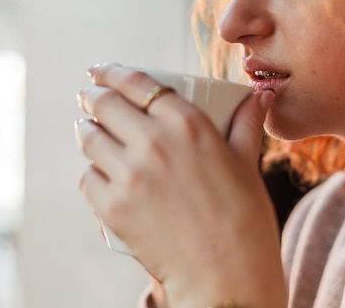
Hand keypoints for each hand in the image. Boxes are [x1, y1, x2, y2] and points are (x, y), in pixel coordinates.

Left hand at [75, 64, 286, 307]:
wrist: (227, 276)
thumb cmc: (244, 219)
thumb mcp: (247, 163)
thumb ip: (247, 124)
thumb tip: (259, 96)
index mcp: (187, 124)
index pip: (138, 83)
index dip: (112, 71)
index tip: (100, 69)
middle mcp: (153, 142)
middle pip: (104, 105)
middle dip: (91, 95)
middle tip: (89, 96)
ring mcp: (129, 176)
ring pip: (89, 138)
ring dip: (85, 129)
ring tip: (87, 128)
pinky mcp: (112, 208)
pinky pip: (88, 178)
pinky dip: (91, 171)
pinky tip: (97, 170)